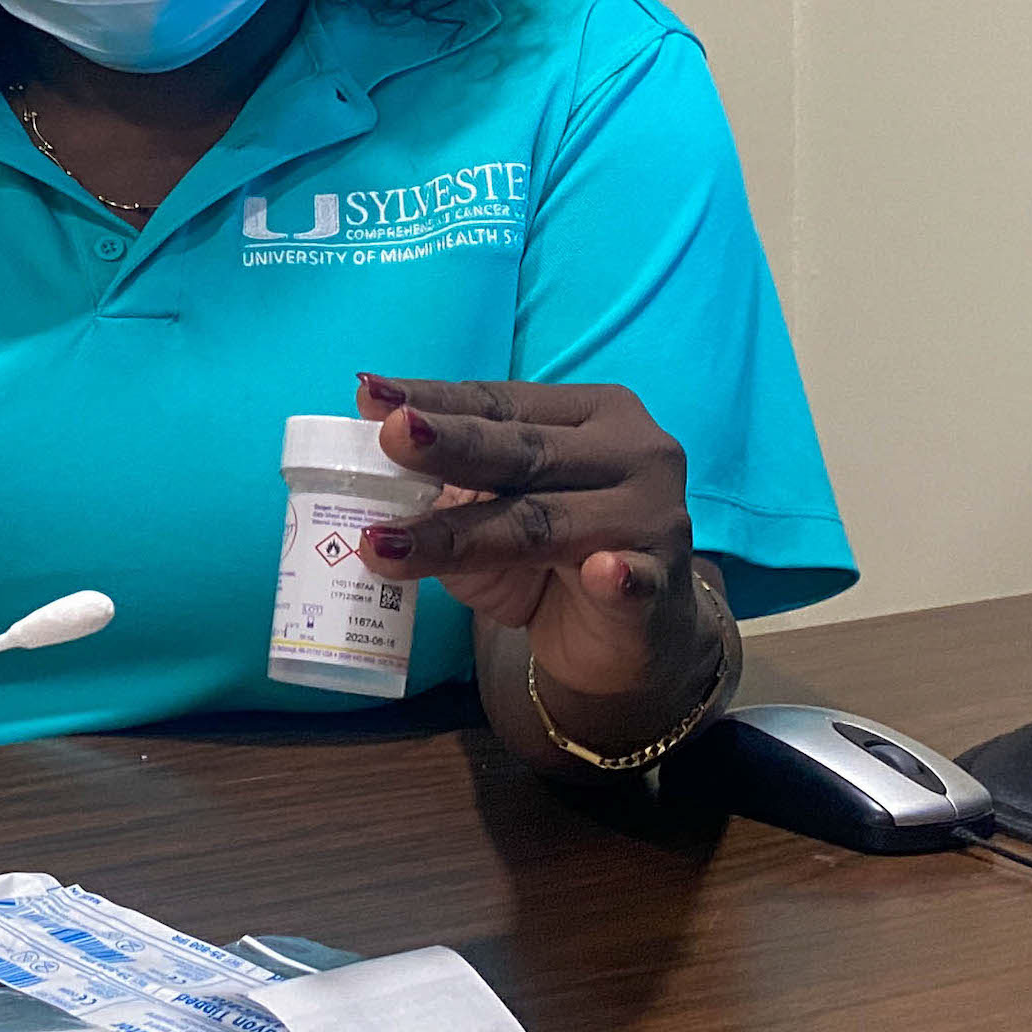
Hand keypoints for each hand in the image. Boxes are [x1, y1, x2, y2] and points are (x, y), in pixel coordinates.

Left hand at [354, 374, 707, 700]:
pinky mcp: (663, 587)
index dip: (435, 401)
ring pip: (545, 523)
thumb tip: (367, 471)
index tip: (370, 396)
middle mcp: (632, 453)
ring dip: (463, 535)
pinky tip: (603, 574)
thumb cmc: (553, 556)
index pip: (501, 403)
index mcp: (592, 414)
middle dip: (449, 445)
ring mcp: (654, 518)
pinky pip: (636, 581)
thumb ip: (452, 489)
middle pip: (524, 451)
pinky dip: (619, 579)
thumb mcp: (495, 512)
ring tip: (388, 542)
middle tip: (390, 437)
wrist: (632, 635)